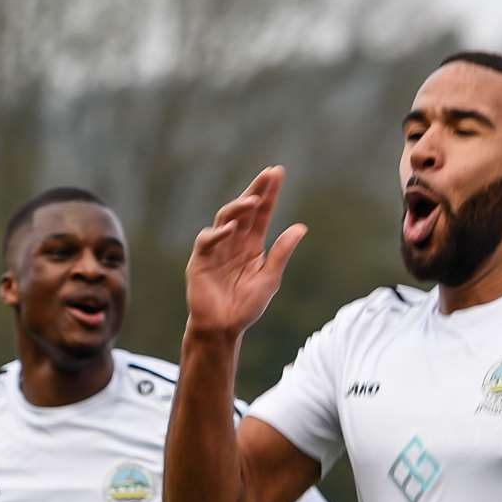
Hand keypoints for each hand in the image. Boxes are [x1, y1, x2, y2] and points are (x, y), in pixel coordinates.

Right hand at [186, 167, 306, 337]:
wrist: (223, 329)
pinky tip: (231, 228)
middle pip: (244, 209)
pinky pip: (206, 241)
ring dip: (239, 207)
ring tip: (254, 200)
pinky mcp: (200, 260)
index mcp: (251, 245)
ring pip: (225, 218)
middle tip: (269, 173)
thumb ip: (282, 252)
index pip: (261, 213)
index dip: (269, 194)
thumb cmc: (246, 307)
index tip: (277, 173)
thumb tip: (301, 227)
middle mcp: (233, 242)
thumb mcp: (270, 278)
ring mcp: (216, 249)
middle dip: (256, 190)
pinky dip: (218, 233)